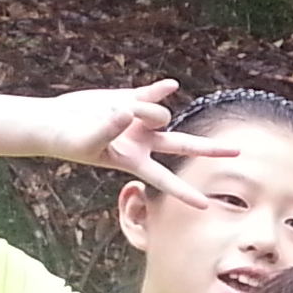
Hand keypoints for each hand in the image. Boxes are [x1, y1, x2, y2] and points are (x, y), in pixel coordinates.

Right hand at [42, 82, 238, 209]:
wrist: (55, 122)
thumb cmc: (68, 139)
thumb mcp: (90, 139)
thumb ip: (111, 128)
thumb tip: (130, 114)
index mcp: (134, 161)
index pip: (165, 180)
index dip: (185, 193)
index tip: (207, 206)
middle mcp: (142, 142)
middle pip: (183, 146)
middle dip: (209, 149)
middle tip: (238, 151)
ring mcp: (139, 121)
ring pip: (160, 114)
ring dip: (146, 109)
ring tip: (117, 112)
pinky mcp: (131, 100)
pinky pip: (153, 94)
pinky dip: (161, 90)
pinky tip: (170, 85)